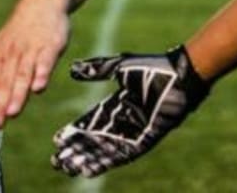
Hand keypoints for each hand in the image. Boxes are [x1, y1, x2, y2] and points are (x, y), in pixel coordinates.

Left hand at [0, 0, 70, 128]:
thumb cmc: (24, 26)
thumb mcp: (1, 46)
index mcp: (1, 54)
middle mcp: (13, 52)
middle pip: (6, 81)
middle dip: (0, 104)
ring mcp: (31, 48)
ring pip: (22, 74)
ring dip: (17, 94)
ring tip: (12, 112)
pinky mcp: (50, 45)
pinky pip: (45, 61)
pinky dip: (41, 74)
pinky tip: (39, 88)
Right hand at [51, 46, 209, 177]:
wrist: (180, 75)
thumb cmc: (154, 68)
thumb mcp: (121, 66)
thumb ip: (97, 69)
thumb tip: (73, 69)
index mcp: (117, 104)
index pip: (91, 121)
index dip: (74, 132)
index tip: (57, 139)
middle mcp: (123, 120)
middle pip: (94, 139)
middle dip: (76, 150)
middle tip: (57, 160)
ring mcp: (134, 131)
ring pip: (105, 150)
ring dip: (87, 159)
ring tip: (68, 167)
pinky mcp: (146, 139)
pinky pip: (122, 154)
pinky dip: (105, 162)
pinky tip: (91, 169)